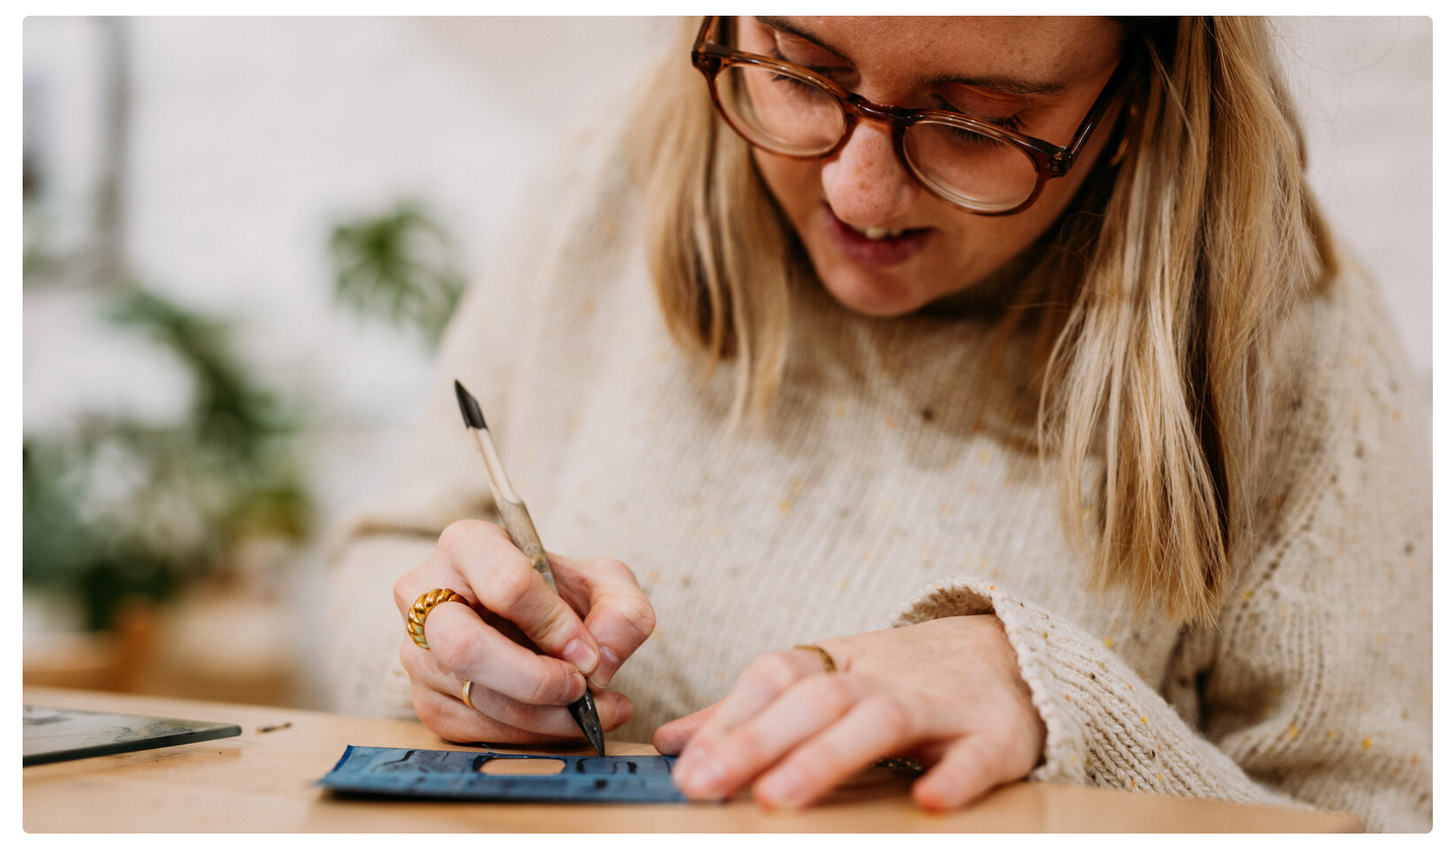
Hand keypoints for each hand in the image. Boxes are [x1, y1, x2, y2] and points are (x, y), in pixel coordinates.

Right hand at [394, 519, 655, 743]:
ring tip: (595, 712)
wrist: (533, 618)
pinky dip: (530, 735)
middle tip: (581, 689)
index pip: (506, 584)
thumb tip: (598, 662)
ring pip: (475, 697)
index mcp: (467, 544)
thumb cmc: (562, 593)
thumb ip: (622, 611)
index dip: (554, 625)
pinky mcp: (426, 699)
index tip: (588, 651)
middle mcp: (424, 594)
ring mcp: (417, 650)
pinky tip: (565, 722)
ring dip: (545, 717)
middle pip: (465, 647)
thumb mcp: (606, 584)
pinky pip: (475, 730)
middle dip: (535, 680)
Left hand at [655, 615, 1044, 809]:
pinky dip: (956, 775)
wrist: (1014, 659)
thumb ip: (753, 714)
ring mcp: (942, 704)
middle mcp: (885, 676)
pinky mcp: (997, 736)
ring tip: (779, 796)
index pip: (778, 674)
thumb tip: (674, 744)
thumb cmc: (905, 680)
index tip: (685, 764)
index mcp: (841, 662)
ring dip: (828, 755)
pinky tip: (928, 800)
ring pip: (881, 718)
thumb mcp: (829, 681)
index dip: (730, 715)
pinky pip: (978, 756)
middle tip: (706, 783)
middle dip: (756, 739)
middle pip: (816, 696)